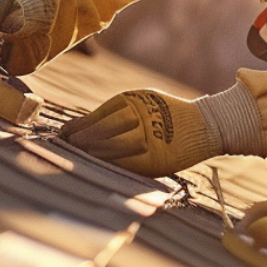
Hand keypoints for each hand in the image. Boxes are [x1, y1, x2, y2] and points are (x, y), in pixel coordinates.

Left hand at [61, 89, 220, 176]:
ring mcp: (149, 139)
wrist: (204, 125)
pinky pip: (129, 164)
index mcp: (134, 101)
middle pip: (102, 130)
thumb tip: (79, 126)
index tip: (63, 133)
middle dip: (81, 139)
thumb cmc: (166, 113)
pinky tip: (98, 165)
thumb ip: (114, 112)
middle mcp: (140, 118)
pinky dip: (111, 165)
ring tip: (76, 155)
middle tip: (65, 145)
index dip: (78, 125)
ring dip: (92, 153)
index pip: (98, 115)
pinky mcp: (157, 160)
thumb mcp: (141, 102)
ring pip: (113, 147)